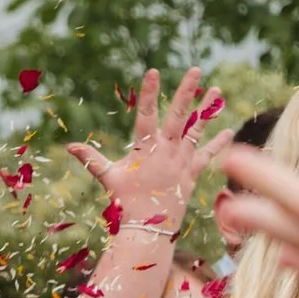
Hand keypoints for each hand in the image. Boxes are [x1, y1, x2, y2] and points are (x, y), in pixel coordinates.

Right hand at [67, 66, 232, 228]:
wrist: (147, 227)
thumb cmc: (124, 201)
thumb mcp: (107, 177)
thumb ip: (91, 159)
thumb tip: (69, 146)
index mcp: (145, 149)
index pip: (145, 115)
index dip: (148, 93)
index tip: (153, 72)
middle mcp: (166, 151)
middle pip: (178, 115)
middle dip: (186, 91)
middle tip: (196, 70)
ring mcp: (181, 161)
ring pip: (196, 130)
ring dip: (207, 110)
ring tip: (217, 91)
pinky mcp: (192, 174)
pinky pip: (206, 155)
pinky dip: (218, 144)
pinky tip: (229, 129)